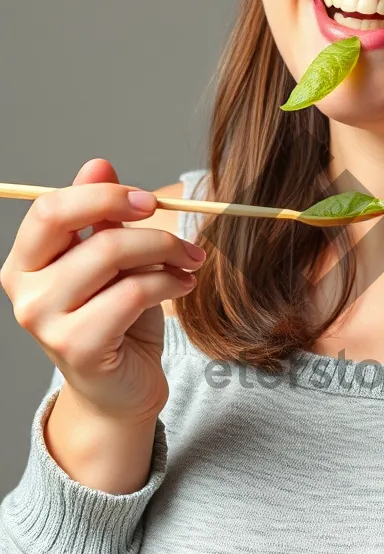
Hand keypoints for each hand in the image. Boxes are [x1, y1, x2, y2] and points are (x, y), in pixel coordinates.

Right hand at [0, 157, 204, 423]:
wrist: (121, 389)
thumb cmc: (115, 319)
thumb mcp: (108, 262)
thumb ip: (99, 217)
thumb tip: (99, 164)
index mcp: (24, 262)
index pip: (50, 209)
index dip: (102, 195)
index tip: (148, 200)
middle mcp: (24, 291)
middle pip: (84, 230)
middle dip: (145, 226)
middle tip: (182, 236)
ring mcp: (46, 322)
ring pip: (114, 258)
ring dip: (165, 254)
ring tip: (189, 263)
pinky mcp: (79, 346)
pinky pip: (132, 294)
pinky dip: (168, 283)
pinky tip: (183, 286)